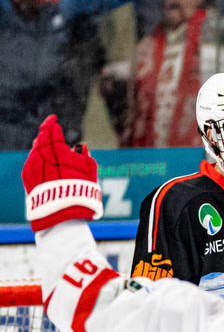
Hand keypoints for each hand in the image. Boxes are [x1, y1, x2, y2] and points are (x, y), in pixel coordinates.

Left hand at [23, 115, 102, 231]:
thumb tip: (80, 145)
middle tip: (50, 129)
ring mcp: (31, 165)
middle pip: (40, 138)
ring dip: (41, 145)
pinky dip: (37, 157)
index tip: (54, 119)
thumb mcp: (90, 170)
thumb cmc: (82, 190)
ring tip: (48, 146)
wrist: (63, 212)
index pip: (50, 130)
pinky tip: (43, 160)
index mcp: (57, 150)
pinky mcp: (27, 175)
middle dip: (46, 132)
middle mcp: (41, 155)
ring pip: (34, 149)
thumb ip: (83, 154)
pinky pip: (30, 160)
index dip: (51, 123)